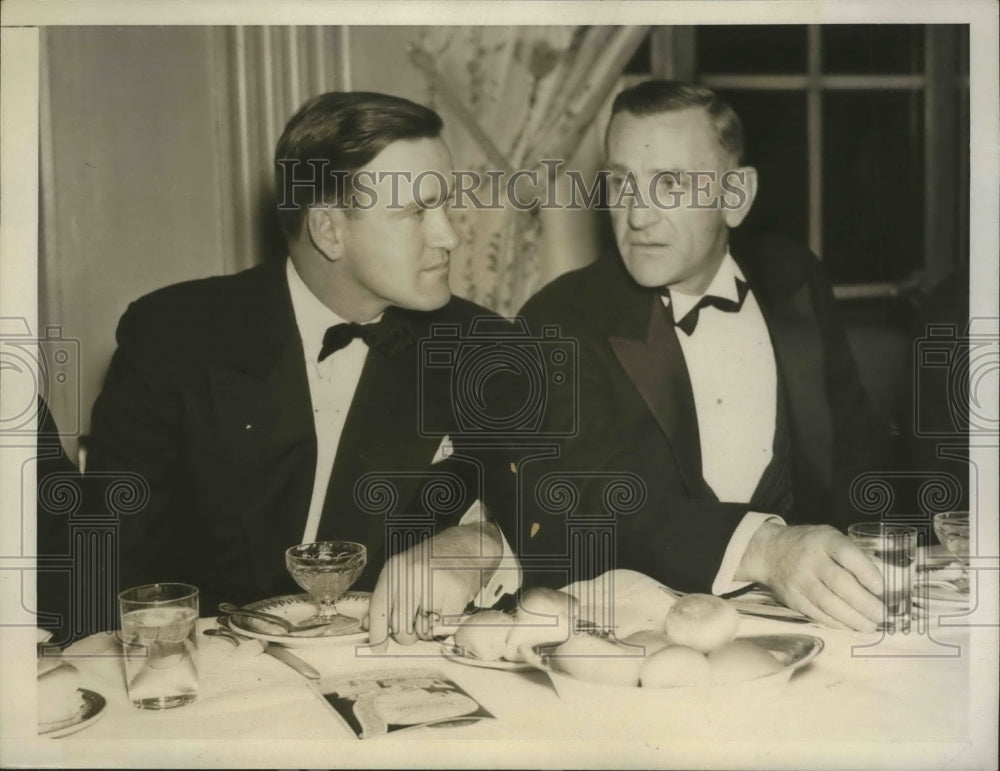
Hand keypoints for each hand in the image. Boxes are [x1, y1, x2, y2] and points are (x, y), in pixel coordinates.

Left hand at [367, 524, 501, 650]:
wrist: (467, 545)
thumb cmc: (432, 561)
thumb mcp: (403, 571)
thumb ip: (386, 596)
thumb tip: (367, 624)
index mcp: (395, 569)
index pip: (379, 606)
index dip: (376, 631)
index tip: (378, 648)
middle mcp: (412, 576)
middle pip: (400, 627)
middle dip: (407, 635)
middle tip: (415, 623)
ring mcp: (435, 585)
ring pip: (422, 632)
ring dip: (428, 629)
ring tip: (434, 609)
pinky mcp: (456, 596)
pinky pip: (444, 628)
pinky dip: (445, 624)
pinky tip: (447, 606)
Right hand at [735, 522, 885, 630]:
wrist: (769, 552)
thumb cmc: (810, 545)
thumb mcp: (829, 538)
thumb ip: (851, 556)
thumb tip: (880, 586)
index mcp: (824, 540)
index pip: (848, 555)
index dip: (867, 573)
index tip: (882, 590)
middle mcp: (811, 559)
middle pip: (840, 583)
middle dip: (865, 603)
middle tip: (882, 615)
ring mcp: (800, 580)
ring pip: (828, 603)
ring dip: (853, 618)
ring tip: (871, 626)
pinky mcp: (792, 598)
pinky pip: (817, 614)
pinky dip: (837, 623)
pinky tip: (851, 627)